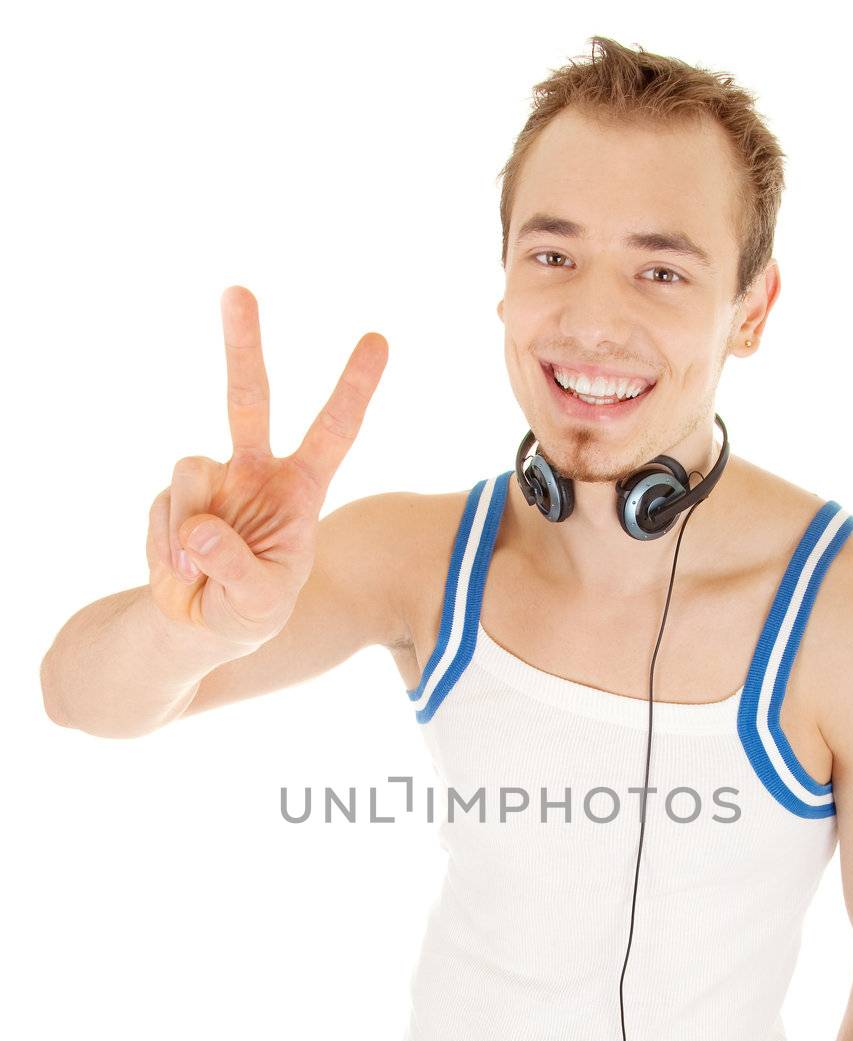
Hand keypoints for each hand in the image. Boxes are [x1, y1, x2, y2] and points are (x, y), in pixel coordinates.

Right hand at [146, 285, 387, 650]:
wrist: (196, 627)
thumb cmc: (248, 611)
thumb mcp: (259, 603)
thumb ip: (237, 568)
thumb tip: (198, 527)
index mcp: (300, 490)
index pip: (334, 432)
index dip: (354, 389)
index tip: (378, 339)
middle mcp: (255, 471)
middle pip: (249, 397)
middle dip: (244, 344)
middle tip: (237, 291)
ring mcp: (211, 480)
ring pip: (190, 469)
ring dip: (190, 527)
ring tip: (197, 574)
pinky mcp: (172, 497)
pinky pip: (164, 510)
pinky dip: (167, 550)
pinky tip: (180, 572)